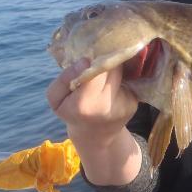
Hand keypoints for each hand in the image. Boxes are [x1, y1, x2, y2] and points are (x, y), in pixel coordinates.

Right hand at [46, 58, 141, 184]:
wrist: (96, 135)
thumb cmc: (72, 113)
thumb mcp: (56, 100)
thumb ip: (64, 79)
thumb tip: (84, 60)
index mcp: (85, 103)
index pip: (96, 69)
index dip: (95, 57)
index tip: (90, 55)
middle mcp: (108, 103)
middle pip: (112, 68)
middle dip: (106, 60)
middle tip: (98, 58)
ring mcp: (125, 104)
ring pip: (122, 72)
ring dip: (113, 68)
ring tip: (104, 72)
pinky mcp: (135, 103)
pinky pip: (127, 81)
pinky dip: (120, 78)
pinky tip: (113, 84)